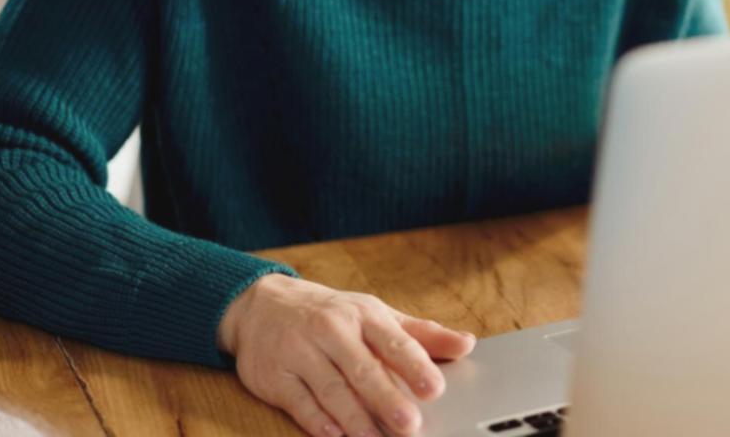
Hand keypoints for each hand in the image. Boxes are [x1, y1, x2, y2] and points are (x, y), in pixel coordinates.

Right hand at [217, 273, 476, 436]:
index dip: (414, 365)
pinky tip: (335, 435)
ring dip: (355, 418)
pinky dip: (317, 421)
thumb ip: (422, 334)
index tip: (434, 388)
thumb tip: (467, 344)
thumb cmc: (332, 314)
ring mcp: (300, 352)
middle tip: (410, 425)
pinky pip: (299, 402)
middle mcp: (331, 331)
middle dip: (387, 399)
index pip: (393, 340)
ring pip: (331, 389)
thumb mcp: (377, 315)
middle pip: (363, 370)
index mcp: (363, 315)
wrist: (262, 305)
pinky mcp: (274, 376)